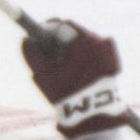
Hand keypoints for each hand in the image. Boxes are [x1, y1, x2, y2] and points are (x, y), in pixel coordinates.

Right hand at [22, 20, 126, 136]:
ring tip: (62, 70)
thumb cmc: (66, 92)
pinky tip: (76, 75)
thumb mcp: (43, 73)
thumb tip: (27, 39)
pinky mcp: (113, 62)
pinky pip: (93, 53)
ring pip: (82, 44)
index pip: (59, 25)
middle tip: (47, 58)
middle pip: (71, 33)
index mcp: (82, 39)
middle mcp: (98, 40)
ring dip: (70, 51)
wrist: (95, 114)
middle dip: (57, 42)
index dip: (45, 31)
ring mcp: (108, 51)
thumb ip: (32, 54)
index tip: (35, 39)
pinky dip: (83, 59)